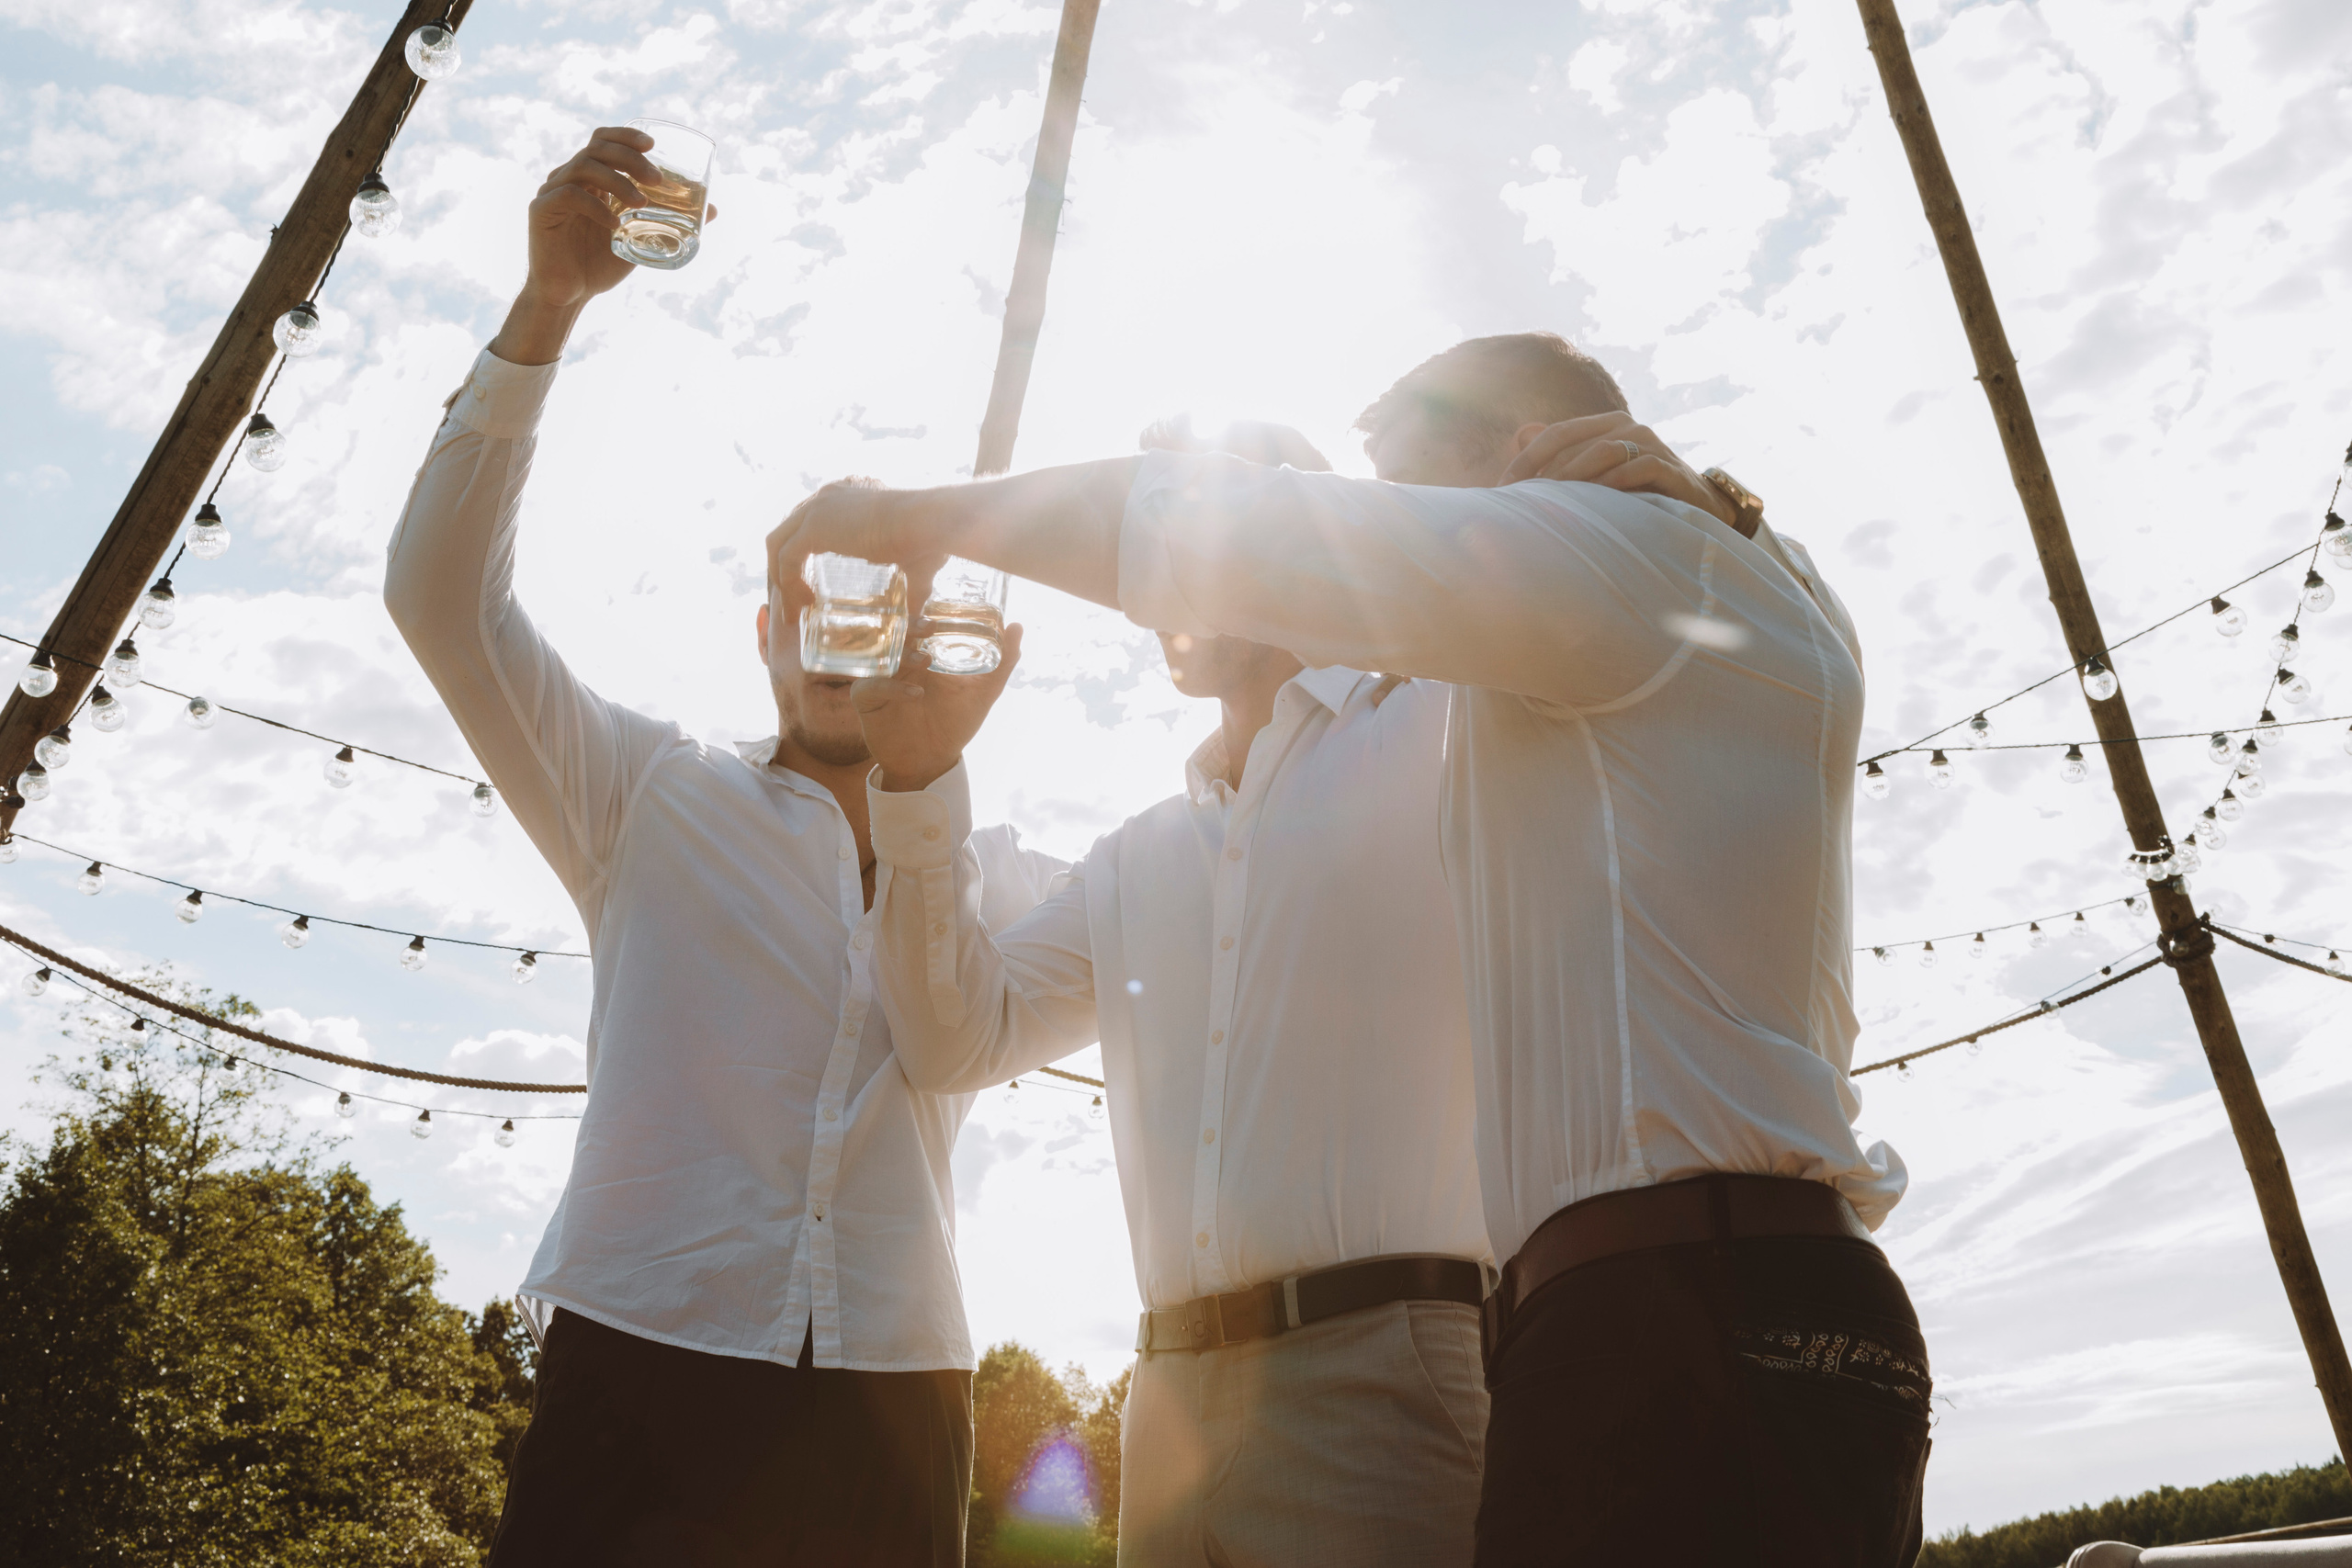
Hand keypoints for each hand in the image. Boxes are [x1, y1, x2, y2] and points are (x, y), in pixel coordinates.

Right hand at [489, 127, 720, 364]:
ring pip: (584, 167)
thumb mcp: (642, 238)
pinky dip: (596, 206)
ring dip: (618, 182)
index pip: (603, 140)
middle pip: (597, 148)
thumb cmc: (600, 264)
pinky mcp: (540, 210)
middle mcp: (568, 177)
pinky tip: (614, 225)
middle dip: (630, 158)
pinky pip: (569, 196)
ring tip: (641, 204)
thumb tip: (713, 209)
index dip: (626, 135)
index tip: (652, 145)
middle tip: (656, 180)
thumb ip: (668, 221)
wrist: (568, 294)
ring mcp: (552, 191)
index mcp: (590, 177)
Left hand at [768, 481, 942, 601]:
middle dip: (785, 569)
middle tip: (797, 602)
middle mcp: (826, 497)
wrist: (928, 523)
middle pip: (786, 533)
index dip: (803, 555)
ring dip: (781, 580)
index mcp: (846, 498)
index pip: (807, 523)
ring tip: (794, 611)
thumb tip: (918, 612)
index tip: (811, 588)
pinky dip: (787, 584)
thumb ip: (913, 586)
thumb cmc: (930, 540)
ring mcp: (817, 509)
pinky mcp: (813, 526)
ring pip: (778, 545)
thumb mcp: (916, 565)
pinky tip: (801, 604)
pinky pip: (785, 558)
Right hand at [857, 625, 1025, 792]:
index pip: (920, 623)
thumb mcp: (983, 693)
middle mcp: (900, 661)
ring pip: (882, 655)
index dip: (927, 611)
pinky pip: (872, 686)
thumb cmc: (954, 724)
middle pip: (897, 634)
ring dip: (903, 654)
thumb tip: (1018, 626)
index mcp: (924, 653)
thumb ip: (1002, 663)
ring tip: (925, 659)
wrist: (931, 762)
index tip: (942, 607)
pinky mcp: (867, 700)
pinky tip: (915, 694)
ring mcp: (881, 678)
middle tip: (929, 626)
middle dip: (911, 626)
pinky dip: (893, 687)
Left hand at [1501, 413, 1737, 529]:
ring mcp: (1651, 444)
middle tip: (1521, 504)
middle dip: (1545, 475)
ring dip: (1574, 478)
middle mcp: (1627, 427)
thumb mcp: (1596, 473)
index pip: (1556, 434)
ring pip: (1604, 452)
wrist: (1696, 506)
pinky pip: (1637, 469)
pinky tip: (1595, 504)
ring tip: (1552, 505)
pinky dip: (1612, 484)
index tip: (1501, 488)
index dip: (1526, 459)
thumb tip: (1521, 431)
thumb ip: (1562, 452)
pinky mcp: (1670, 468)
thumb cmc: (1637, 491)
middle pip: (1576, 444)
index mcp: (1605, 424)